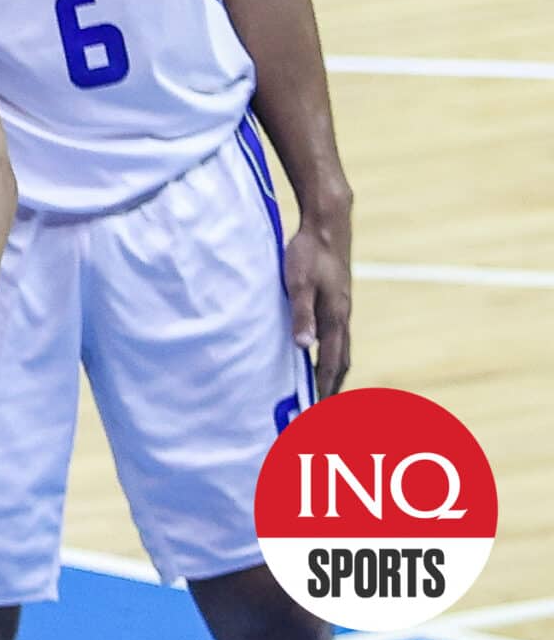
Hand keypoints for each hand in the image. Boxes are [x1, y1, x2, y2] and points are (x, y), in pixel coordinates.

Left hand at [286, 213, 352, 397]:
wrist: (327, 226)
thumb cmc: (309, 253)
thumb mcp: (298, 282)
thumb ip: (300, 314)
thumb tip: (302, 347)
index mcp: (335, 319)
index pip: (331, 363)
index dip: (323, 388)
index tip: (316, 411)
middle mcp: (342, 318)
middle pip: (341, 362)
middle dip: (332, 387)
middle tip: (322, 413)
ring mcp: (341, 310)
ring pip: (341, 350)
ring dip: (334, 372)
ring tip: (324, 392)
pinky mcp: (337, 301)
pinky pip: (337, 337)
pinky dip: (332, 354)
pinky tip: (320, 354)